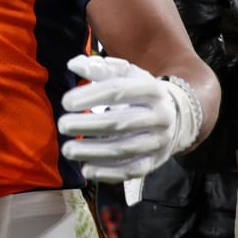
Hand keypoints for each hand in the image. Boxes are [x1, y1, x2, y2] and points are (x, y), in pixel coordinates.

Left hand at [57, 54, 200, 182]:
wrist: (175, 116)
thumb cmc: (139, 91)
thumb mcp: (127, 74)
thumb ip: (101, 68)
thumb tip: (74, 64)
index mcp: (152, 89)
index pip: (118, 90)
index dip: (90, 96)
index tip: (65, 101)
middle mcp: (160, 116)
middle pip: (120, 123)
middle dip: (87, 125)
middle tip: (62, 125)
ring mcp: (159, 141)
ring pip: (124, 150)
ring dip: (92, 151)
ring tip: (68, 150)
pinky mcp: (155, 162)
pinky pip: (131, 171)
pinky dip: (107, 172)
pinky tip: (86, 169)